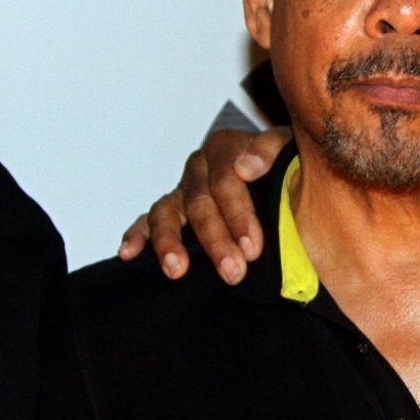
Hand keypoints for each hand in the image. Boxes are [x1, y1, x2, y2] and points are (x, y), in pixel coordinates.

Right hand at [119, 127, 290, 282]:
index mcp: (226, 147)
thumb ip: (272, 151)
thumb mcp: (290, 150)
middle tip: (233, 271)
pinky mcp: (170, 208)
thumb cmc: (287, 165)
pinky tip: (128, 253)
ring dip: (170, 242)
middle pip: (200, 203)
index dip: (238, 215)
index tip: (253, 247)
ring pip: (167, 212)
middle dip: (216, 241)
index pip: (226, 180)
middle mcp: (199, 165)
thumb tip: (246, 168)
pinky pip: (147, 220)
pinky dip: (137, 235)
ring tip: (176, 269)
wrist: (281, 174)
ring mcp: (182, 188)